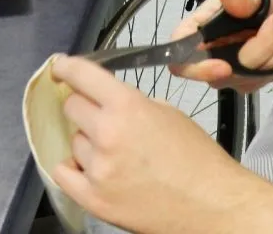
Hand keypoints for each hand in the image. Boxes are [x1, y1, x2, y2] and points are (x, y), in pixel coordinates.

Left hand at [51, 56, 241, 233]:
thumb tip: (103, 98)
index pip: (81, 75)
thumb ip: (129, 101)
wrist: (212, 205)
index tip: (60, 67)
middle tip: (102, 116)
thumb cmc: (196, 156)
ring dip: (88, 141)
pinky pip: (63, 173)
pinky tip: (88, 166)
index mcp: (127, 106)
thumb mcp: (165, 111)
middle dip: (84, 106)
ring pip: (74, 140)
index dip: (66, 68)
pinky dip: (73, 167)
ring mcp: (98, 169)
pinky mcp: (95, 200)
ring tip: (114, 152)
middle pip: (72, 107)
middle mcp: (107, 134)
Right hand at [169, 0, 272, 93]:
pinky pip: (271, 76)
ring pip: (252, 76)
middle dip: (258, 48)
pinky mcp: (257, 76)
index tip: (224, 66)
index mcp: (199, 30)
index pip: (180, 59)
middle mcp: (211, 53)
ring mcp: (234, 69)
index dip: (195, 69)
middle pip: (225, 72)